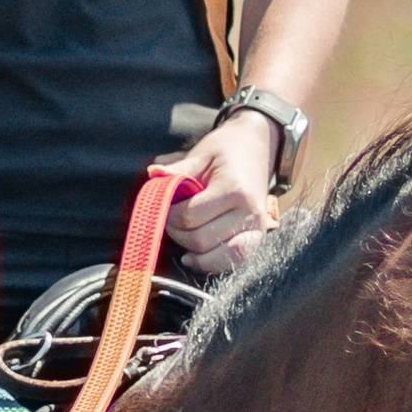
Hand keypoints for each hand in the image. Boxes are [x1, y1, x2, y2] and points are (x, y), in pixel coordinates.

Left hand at [155, 111, 280, 273]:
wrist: (258, 147)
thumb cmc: (227, 151)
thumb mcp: (201, 155)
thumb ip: (178, 170)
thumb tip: (153, 173)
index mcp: (235, 189)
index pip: (191, 216)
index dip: (170, 215)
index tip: (163, 207)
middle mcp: (250, 213)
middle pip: (201, 241)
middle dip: (178, 234)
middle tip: (171, 220)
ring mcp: (257, 229)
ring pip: (216, 258)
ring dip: (192, 252)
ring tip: (183, 236)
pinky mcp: (258, 240)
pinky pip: (232, 262)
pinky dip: (209, 264)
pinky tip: (193, 256)